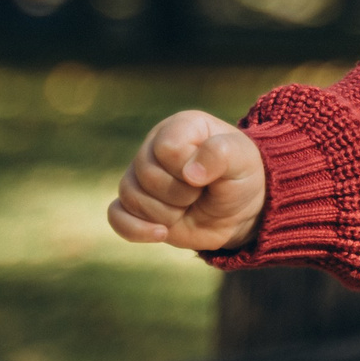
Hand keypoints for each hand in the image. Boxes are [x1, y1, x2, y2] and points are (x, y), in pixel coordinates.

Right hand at [108, 110, 266, 251]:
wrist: (241, 211)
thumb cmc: (241, 177)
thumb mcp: (243, 160)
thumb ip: (220, 154)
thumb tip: (190, 173)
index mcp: (180, 127)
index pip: (167, 147)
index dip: (187, 167)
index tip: (209, 174)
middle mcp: (154, 147)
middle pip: (145, 174)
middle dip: (179, 193)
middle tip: (201, 193)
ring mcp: (141, 177)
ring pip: (129, 195)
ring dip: (165, 212)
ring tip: (188, 207)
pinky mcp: (135, 205)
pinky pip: (116, 216)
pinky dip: (135, 229)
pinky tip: (162, 233)